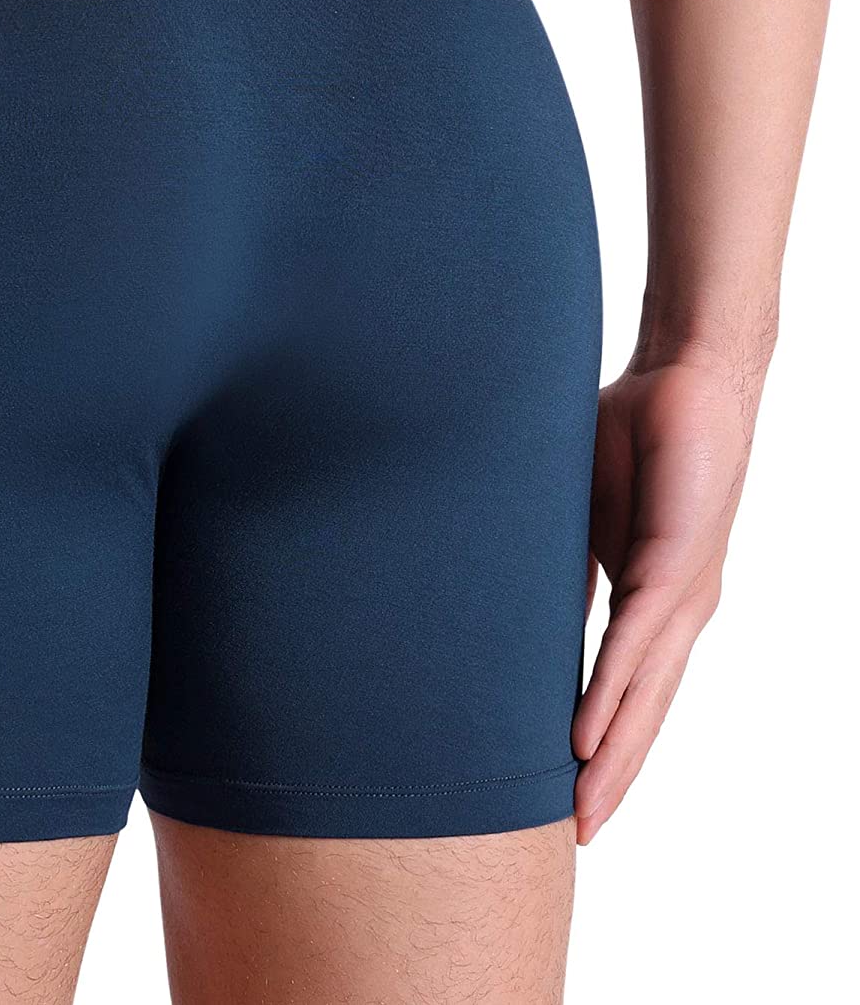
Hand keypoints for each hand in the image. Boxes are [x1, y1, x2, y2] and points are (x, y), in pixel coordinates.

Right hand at [573, 340, 765, 842]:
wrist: (687, 374)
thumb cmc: (635, 435)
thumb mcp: (579, 512)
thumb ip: (564, 564)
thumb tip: (522, 605)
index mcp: (656, 596)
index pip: (629, 685)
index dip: (605, 744)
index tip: (571, 793)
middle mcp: (679, 608)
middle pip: (645, 711)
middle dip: (613, 778)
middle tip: (578, 834)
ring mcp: (683, 592)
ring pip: (644, 692)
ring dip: (613, 756)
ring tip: (582, 808)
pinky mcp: (677, 565)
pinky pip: (636, 643)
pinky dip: (611, 693)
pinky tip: (588, 737)